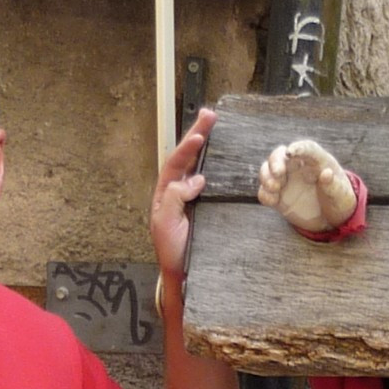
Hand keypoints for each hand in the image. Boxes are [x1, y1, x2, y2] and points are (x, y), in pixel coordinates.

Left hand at [150, 113, 212, 285]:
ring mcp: (192, 197)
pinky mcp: (206, 206)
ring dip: (206, 144)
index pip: (175, 164)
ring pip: (198, 164)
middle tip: (210, 114)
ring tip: (214, 123)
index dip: (187, 149)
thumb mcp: (166, 224)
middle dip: (197, 134)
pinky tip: (223, 153)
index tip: (200, 135)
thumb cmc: (172, 251)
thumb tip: (194, 179)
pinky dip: (216, 164)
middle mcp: (177, 191)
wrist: (183, 274)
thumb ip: (175, 199)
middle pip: (186, 157)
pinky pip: (210, 180)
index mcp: (165, 193)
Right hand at [258, 137, 358, 234]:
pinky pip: (265, 191)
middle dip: (275, 161)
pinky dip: (265, 194)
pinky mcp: (278, 196)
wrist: (332, 217)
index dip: (298, 148)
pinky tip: (272, 201)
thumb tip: (327, 173)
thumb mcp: (340, 195)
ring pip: (267, 170)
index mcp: (316, 161)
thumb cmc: (339, 199)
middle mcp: (297, 167)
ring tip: (275, 188)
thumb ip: (333, 185)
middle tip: (278, 173)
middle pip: (280, 155)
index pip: (306, 148)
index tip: (290, 152)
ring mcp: (286, 181)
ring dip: (266, 177)